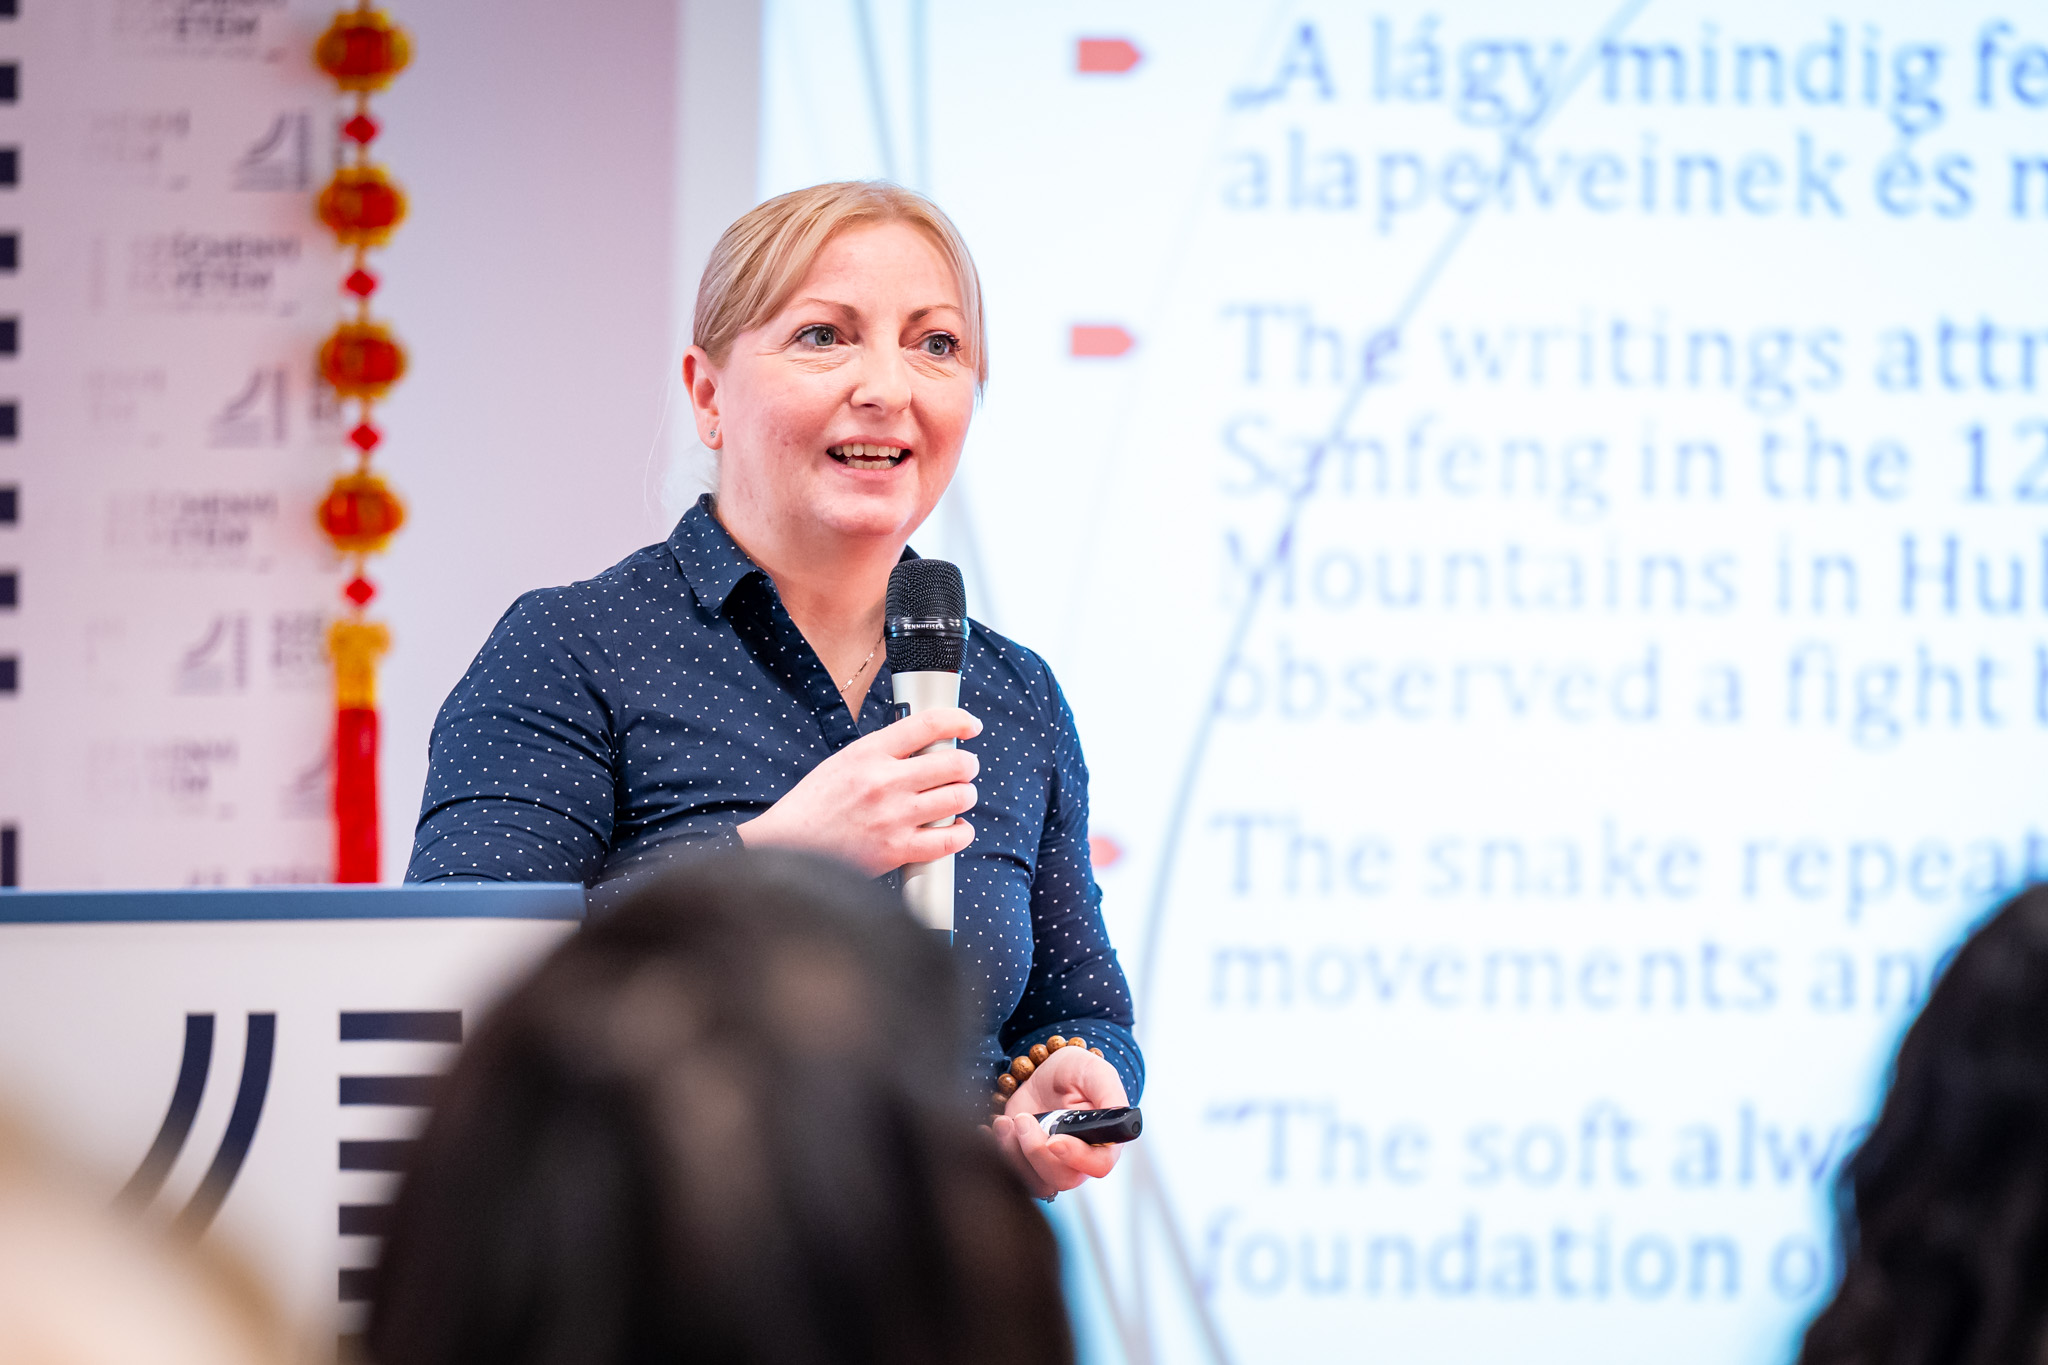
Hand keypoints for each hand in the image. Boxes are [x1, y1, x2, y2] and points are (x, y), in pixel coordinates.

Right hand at [737, 708, 980, 877]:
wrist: (786, 848)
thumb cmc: (814, 806)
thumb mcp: (843, 762)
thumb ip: (883, 753)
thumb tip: (927, 745)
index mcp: (868, 752)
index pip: (927, 723)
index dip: (959, 719)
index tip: (971, 726)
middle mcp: (884, 781)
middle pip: (954, 763)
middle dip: (967, 765)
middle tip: (964, 769)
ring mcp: (893, 817)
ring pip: (959, 798)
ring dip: (966, 796)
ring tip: (958, 797)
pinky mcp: (896, 850)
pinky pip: (949, 839)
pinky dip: (961, 832)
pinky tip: (956, 828)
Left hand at [989, 1044, 1129, 1199]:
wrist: (1044, 1072)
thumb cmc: (1076, 1071)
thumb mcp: (1094, 1071)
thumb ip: (1110, 1094)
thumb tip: (1117, 1117)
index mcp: (1104, 1140)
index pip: (1099, 1165)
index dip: (1077, 1158)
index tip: (1055, 1140)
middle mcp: (1080, 1158)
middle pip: (1064, 1179)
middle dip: (1037, 1152)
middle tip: (1023, 1120)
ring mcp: (1053, 1163)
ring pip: (1038, 1183)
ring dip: (1016, 1155)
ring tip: (1007, 1122)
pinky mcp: (1028, 1163)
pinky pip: (1015, 1176)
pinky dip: (1001, 1154)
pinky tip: (998, 1127)